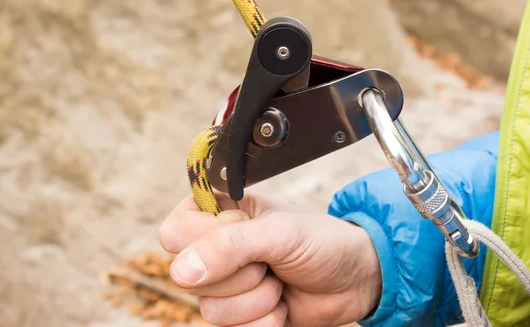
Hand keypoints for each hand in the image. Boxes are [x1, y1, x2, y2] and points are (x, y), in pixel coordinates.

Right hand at [158, 192, 381, 326]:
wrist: (355, 279)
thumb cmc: (322, 241)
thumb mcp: (279, 233)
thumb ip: (229, 245)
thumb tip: (181, 271)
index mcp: (218, 213)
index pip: (174, 233)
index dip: (206, 242)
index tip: (246, 238)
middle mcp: (214, 248)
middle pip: (186, 276)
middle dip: (240, 275)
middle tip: (270, 261)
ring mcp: (225, 284)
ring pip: (209, 309)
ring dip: (256, 300)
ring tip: (279, 281)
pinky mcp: (238, 315)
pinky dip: (263, 322)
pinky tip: (282, 306)